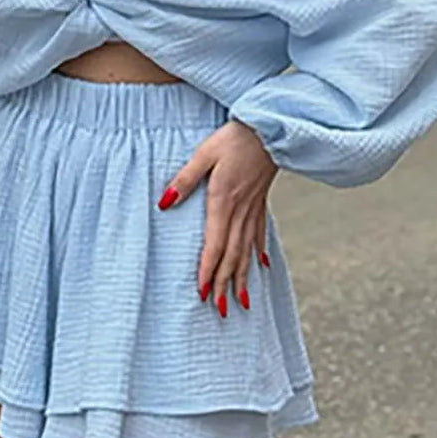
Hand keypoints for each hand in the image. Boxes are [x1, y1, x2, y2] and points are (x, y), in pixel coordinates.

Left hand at [157, 119, 277, 317]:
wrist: (273, 126)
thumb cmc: (234, 137)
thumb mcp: (204, 153)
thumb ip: (185, 179)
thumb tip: (164, 202)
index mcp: (224, 202)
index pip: (215, 245)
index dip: (209, 271)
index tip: (205, 295)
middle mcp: (240, 211)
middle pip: (232, 255)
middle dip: (226, 284)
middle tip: (222, 311)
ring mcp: (254, 208)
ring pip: (247, 250)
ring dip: (243, 277)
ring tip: (242, 302)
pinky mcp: (261, 201)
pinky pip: (260, 233)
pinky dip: (259, 252)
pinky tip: (261, 266)